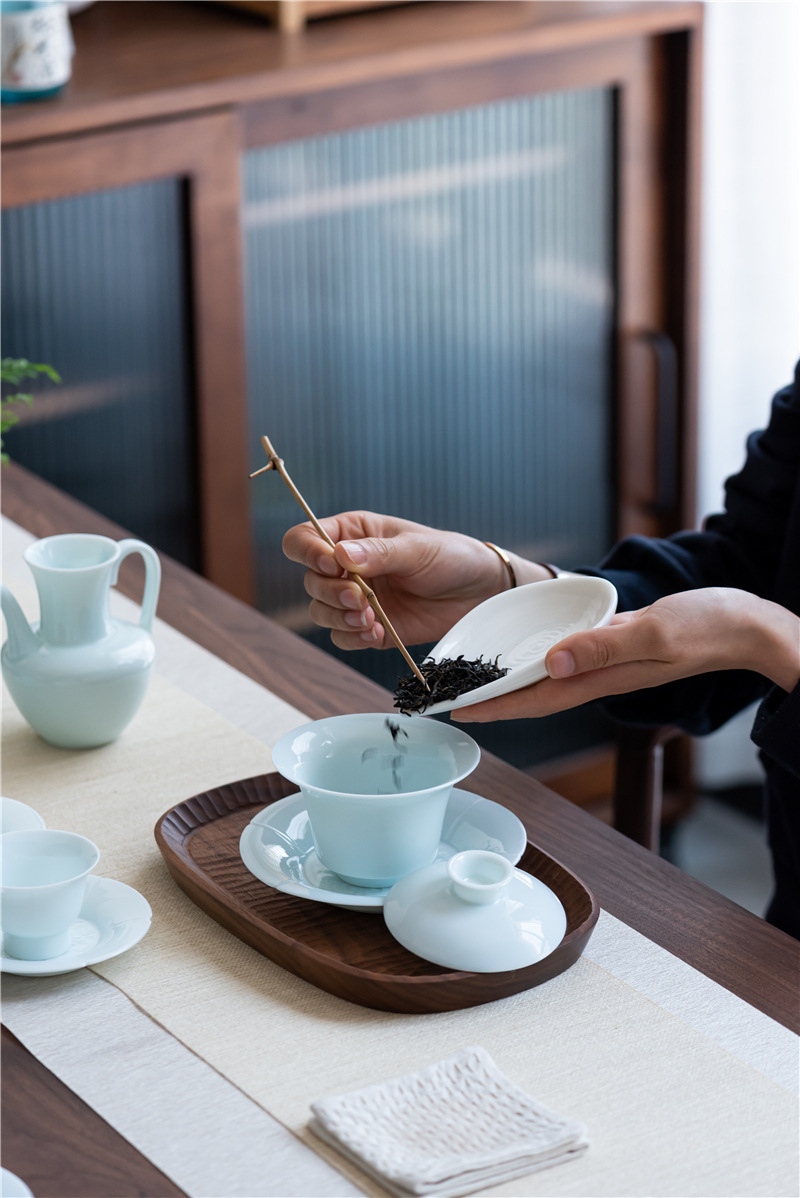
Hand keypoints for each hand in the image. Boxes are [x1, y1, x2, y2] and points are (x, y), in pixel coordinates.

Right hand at [282, 511, 552, 650]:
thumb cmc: (452, 558)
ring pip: (320, 611)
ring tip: (370, 619)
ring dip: (340, 618)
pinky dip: (352, 637)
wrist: (480, 594)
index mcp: (353, 535)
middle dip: (331, 593)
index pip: (304, 538)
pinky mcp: (369, 627)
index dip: (308, 551)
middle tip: (361, 599)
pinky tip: (376, 633)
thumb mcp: (418, 549)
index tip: (332, 565)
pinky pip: (342, 637)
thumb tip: (341, 555)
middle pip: (310, 580)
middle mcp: (348, 567)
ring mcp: (357, 598)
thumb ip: (379, 553)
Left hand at [453, 587, 799, 721]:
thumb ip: (603, 647)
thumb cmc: (707, 627)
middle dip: (490, 699)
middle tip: (448, 698)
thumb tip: (552, 663)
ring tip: (472, 679)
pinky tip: (524, 649)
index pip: (534, 699)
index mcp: (602, 677)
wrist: (746, 625)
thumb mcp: (654, 632)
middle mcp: (598, 675)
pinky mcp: (615, 646)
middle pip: (532, 693)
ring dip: (508, 680)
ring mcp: (606, 663)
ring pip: (545, 677)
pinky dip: (536, 657)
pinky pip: (565, 657)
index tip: (455, 711)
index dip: (492, 706)